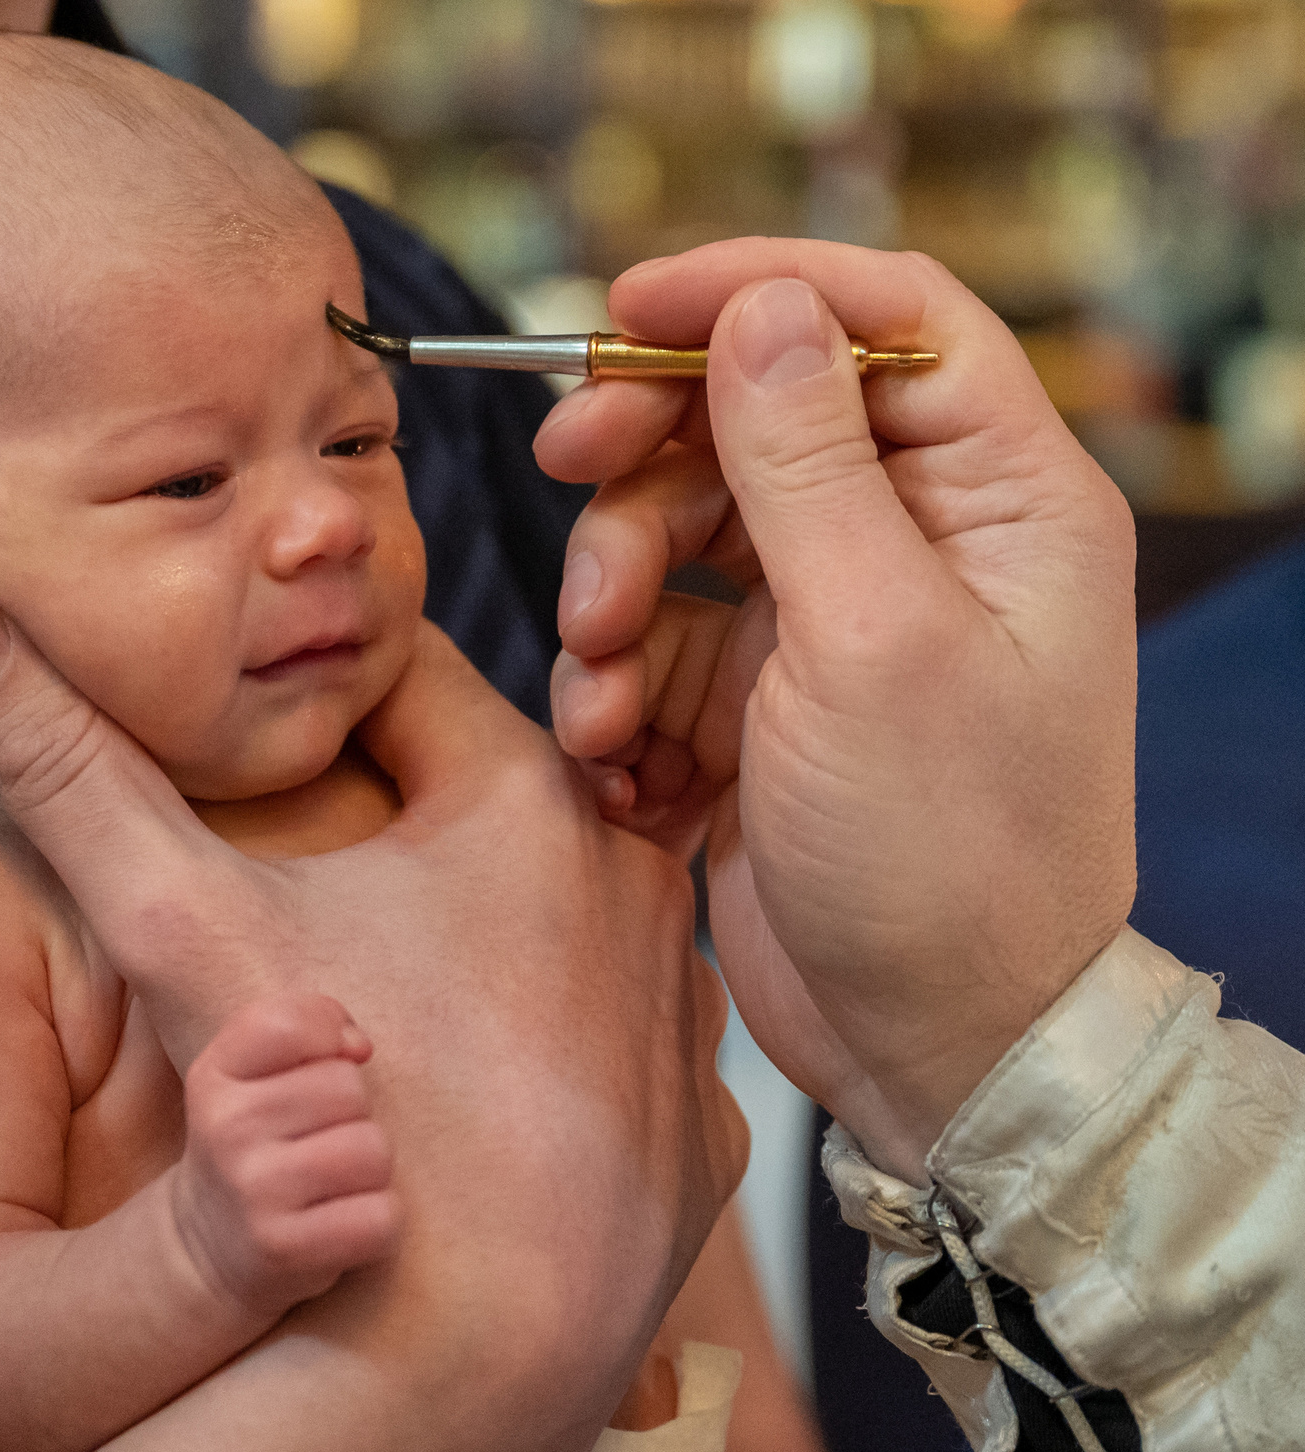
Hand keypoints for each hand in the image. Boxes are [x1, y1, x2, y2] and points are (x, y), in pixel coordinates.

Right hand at [0, 595, 745, 1371]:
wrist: (470, 1359)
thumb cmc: (328, 1109)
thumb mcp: (176, 920)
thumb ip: (59, 766)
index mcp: (528, 799)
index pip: (405, 686)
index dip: (305, 706)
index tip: (247, 735)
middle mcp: (642, 886)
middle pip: (484, 812)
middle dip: (387, 828)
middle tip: (292, 878)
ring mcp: (682, 1016)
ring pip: (555, 930)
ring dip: (471, 943)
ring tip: (371, 1001)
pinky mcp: (700, 1132)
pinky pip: (605, 1056)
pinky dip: (537, 1063)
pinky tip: (459, 1111)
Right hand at [173, 992, 395, 1319]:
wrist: (208, 1246)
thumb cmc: (254, 1145)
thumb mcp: (248, 1076)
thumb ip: (302, 1030)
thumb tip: (359, 1047)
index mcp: (213, 1076)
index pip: (289, 1024)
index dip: (327, 1036)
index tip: (322, 1067)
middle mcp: (226, 1129)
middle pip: (348, 1087)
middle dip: (352, 1115)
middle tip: (318, 1143)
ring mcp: (254, 1191)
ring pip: (373, 1149)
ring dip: (370, 1170)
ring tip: (333, 1184)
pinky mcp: (286, 1248)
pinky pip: (381, 1214)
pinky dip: (377, 1222)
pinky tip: (341, 1224)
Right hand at [537, 243, 1136, 1178]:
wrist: (935, 1047)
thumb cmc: (945, 854)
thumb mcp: (870, 639)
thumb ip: (806, 463)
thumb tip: (763, 306)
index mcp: (1000, 498)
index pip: (884, 320)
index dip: (754, 292)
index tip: (625, 309)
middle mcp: (917, 543)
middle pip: (753, 418)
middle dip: (646, 456)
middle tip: (561, 470)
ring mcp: (832, 624)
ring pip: (681, 532)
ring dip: (612, 600)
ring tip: (603, 697)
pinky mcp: (759, 703)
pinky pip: (653, 645)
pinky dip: (614, 693)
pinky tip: (620, 766)